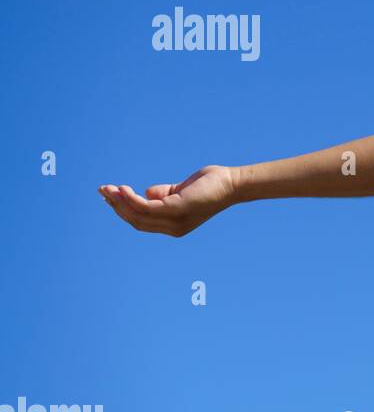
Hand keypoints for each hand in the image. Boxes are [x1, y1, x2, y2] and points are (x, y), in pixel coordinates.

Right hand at [98, 165, 240, 236]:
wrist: (232, 183)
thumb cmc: (208, 185)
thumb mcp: (180, 191)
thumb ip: (163, 194)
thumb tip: (146, 193)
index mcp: (173, 225)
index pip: (142, 222)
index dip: (123, 210)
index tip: (109, 196)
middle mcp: (174, 227)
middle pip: (136, 220)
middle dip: (117, 206)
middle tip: (103, 191)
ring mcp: (176, 220)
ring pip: (139, 215)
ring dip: (120, 201)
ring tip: (109, 189)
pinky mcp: (178, 209)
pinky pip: (148, 206)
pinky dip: (132, 199)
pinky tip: (123, 189)